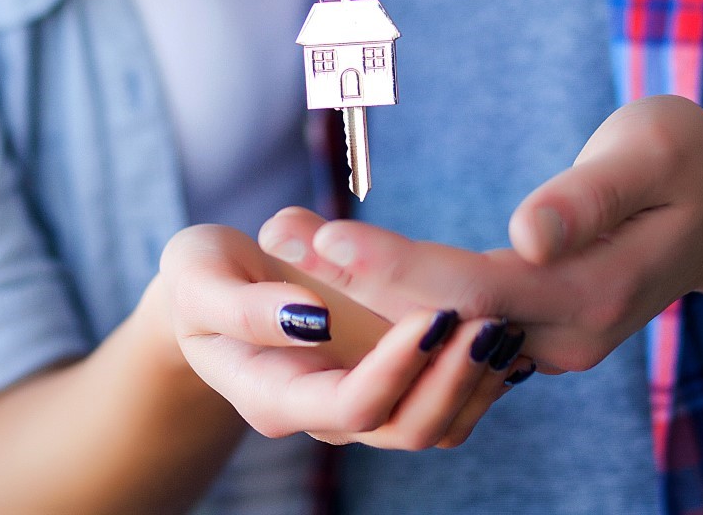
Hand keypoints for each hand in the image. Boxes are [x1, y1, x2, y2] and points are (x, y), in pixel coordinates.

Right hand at [160, 224, 529, 448]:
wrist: (210, 293)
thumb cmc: (199, 279)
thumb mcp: (198, 275)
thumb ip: (244, 305)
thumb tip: (309, 319)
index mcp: (275, 395)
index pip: (352, 403)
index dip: (398, 366)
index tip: (432, 312)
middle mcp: (323, 414)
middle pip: (405, 427)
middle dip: (452, 379)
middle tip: (488, 321)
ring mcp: (357, 404)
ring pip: (434, 426)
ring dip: (475, 383)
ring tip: (504, 327)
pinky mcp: (384, 385)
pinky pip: (443, 403)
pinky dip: (476, 377)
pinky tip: (499, 334)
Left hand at [259, 97, 702, 372]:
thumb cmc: (688, 160)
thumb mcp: (655, 149)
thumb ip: (589, 195)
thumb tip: (528, 235)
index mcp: (593, 293)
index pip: (476, 291)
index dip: (400, 269)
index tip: (331, 236)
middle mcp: (562, 338)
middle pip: (440, 318)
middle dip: (353, 278)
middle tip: (277, 227)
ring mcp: (544, 345)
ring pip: (436, 328)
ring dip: (357, 289)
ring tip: (285, 233)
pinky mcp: (526, 333)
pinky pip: (446, 324)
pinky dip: (388, 294)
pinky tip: (331, 259)